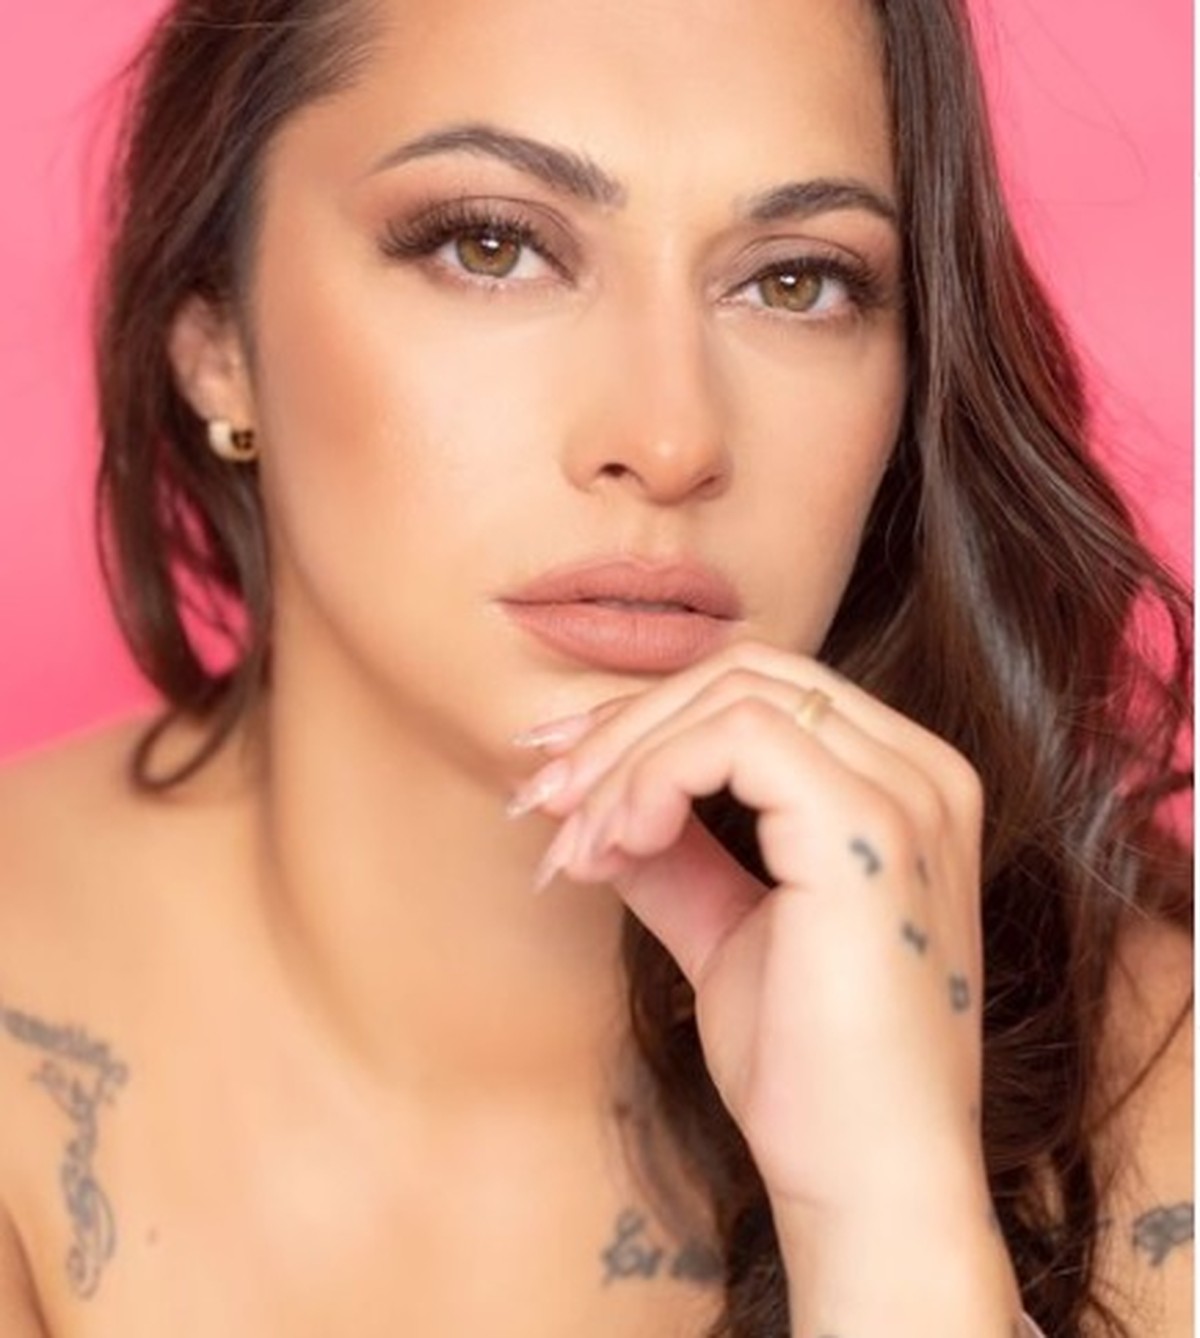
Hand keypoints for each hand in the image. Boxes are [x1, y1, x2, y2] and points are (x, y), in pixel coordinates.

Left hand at [509, 641, 989, 1229]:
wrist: (865, 1182)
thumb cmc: (808, 1070)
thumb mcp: (727, 932)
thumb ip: (678, 855)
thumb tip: (597, 804)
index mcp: (902, 786)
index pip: (763, 693)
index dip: (649, 718)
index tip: (561, 775)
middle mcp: (921, 771)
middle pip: (743, 675)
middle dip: (623, 726)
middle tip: (544, 798)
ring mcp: (906, 793)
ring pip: (731, 695)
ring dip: (625, 759)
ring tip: (575, 846)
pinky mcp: (869, 827)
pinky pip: (736, 738)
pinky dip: (653, 777)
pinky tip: (618, 844)